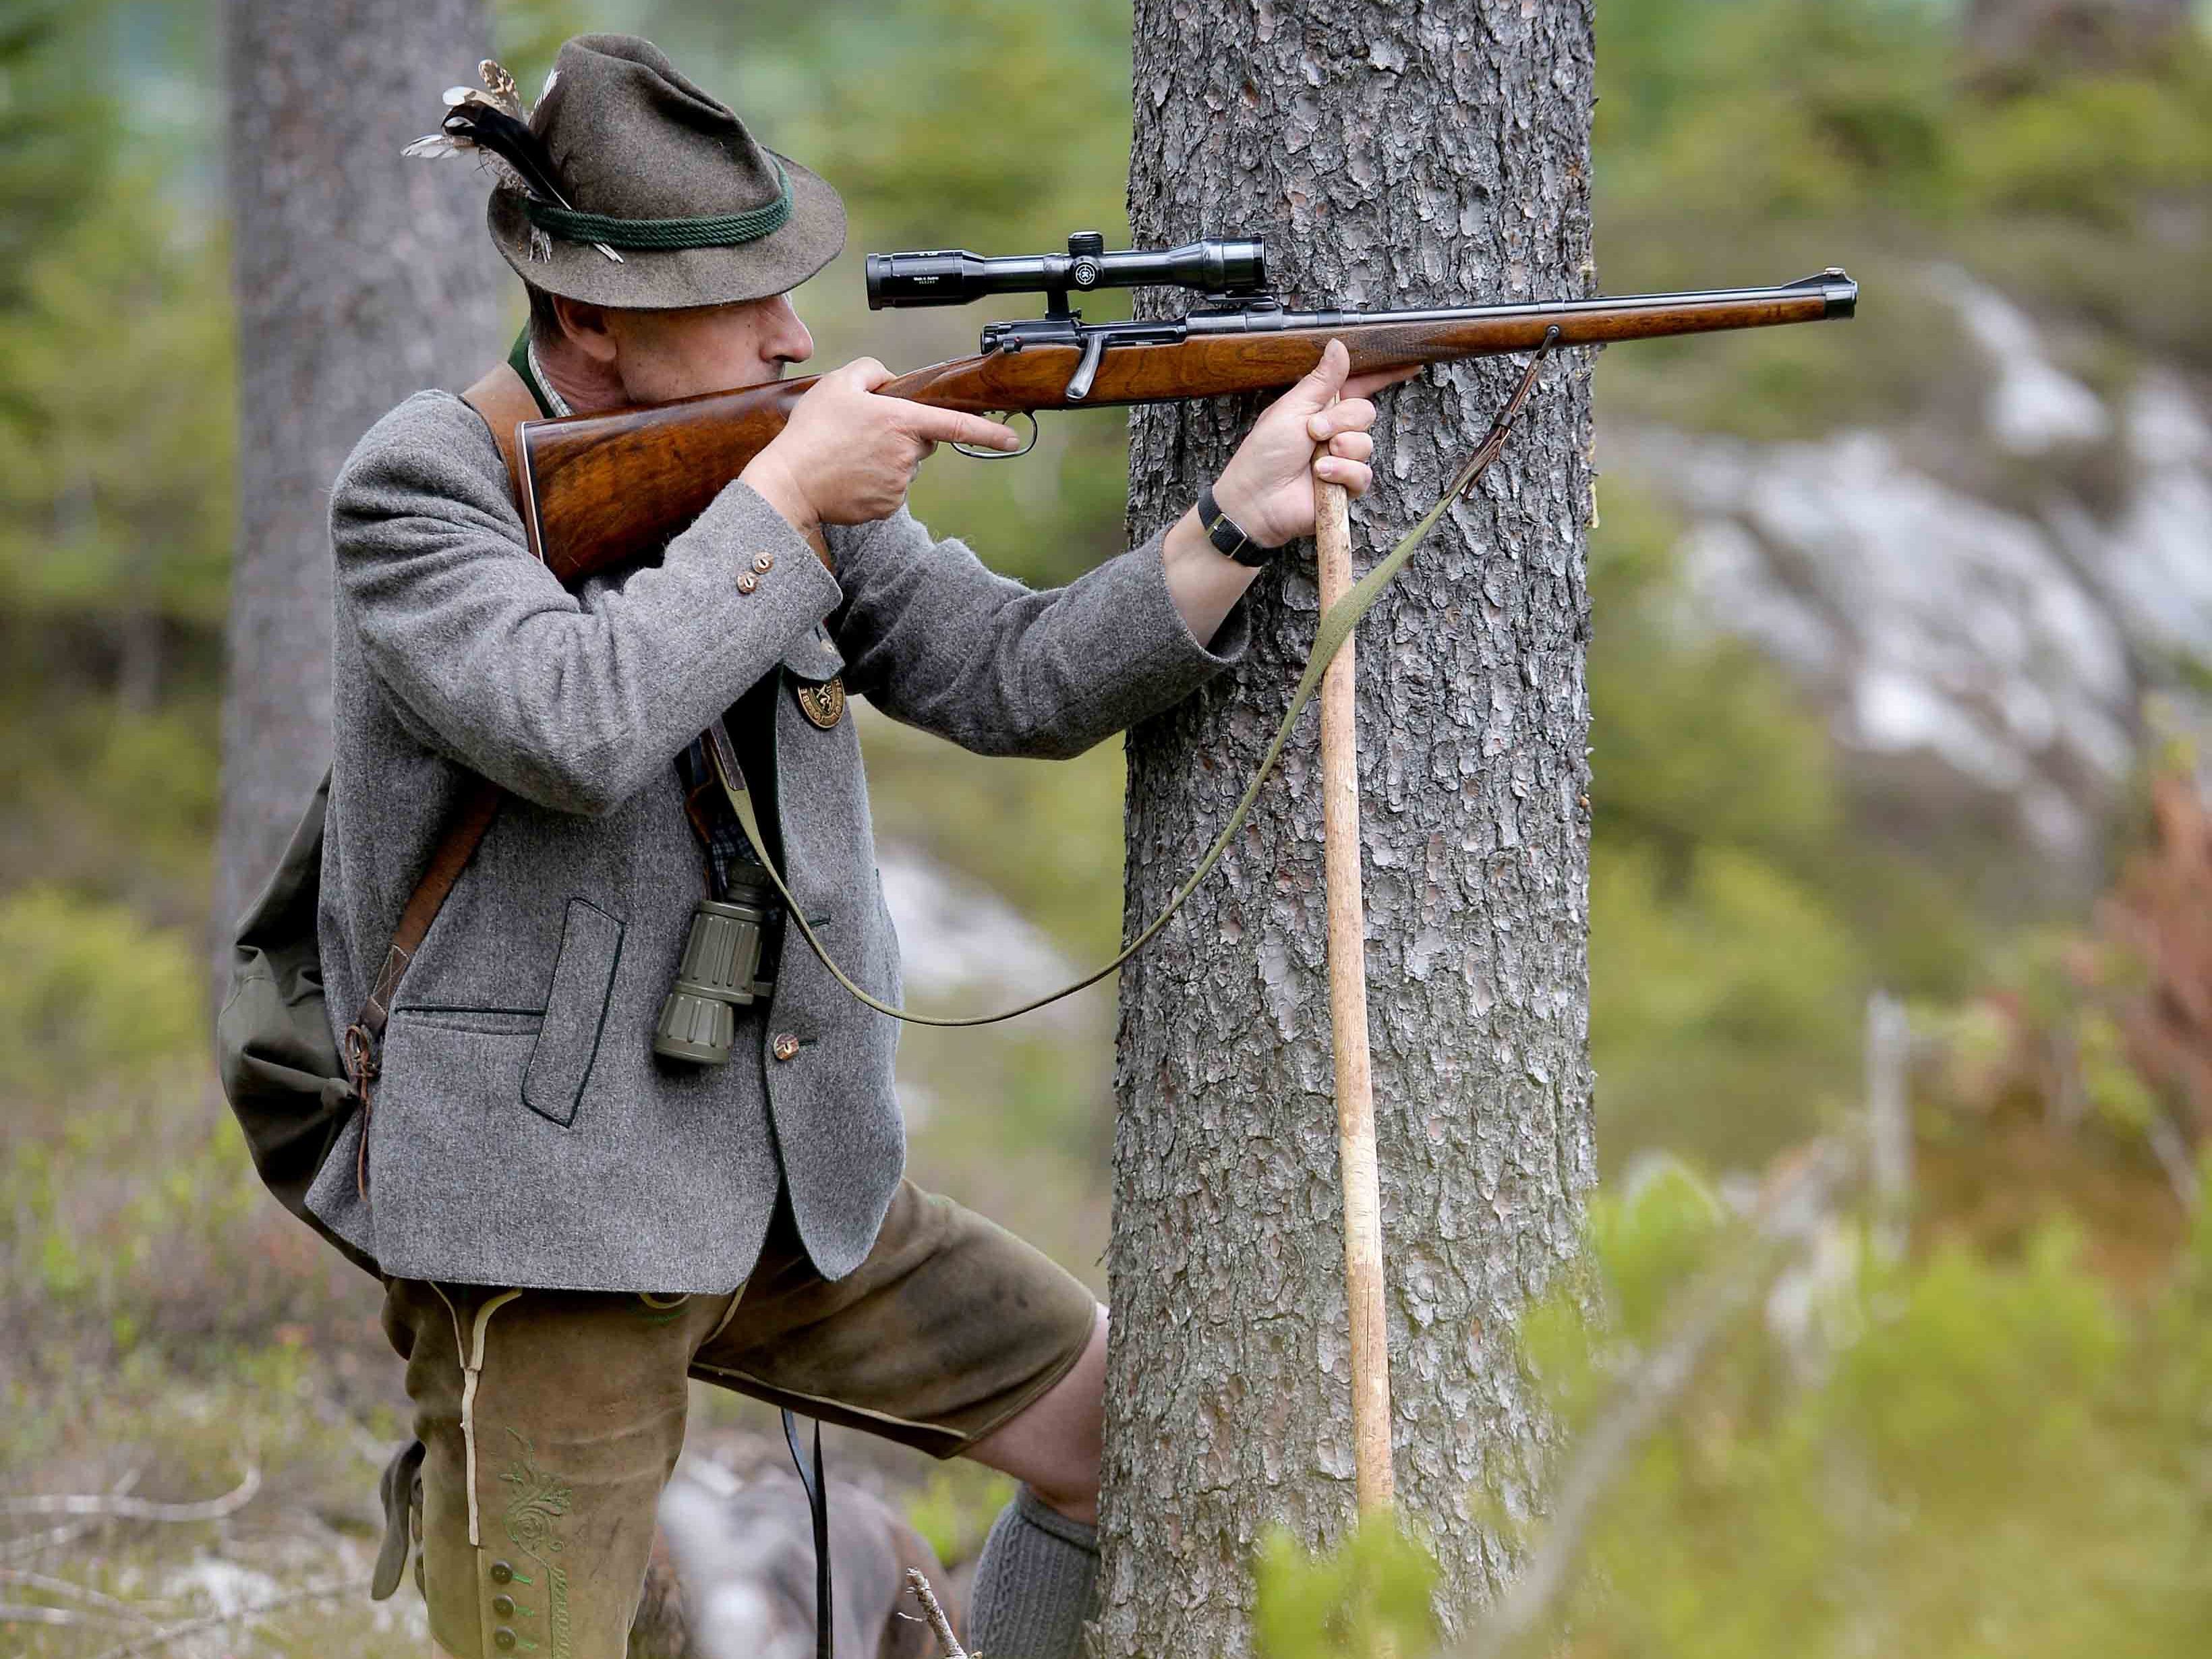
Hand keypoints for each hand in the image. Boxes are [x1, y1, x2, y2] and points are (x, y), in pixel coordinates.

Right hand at [739, 358, 1021, 536]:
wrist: (789, 483)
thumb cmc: (812, 432)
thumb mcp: (837, 383)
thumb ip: (872, 370)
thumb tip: (891, 380)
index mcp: (900, 422)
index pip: (954, 425)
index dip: (987, 431)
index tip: (1013, 438)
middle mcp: (906, 456)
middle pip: (923, 442)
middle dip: (904, 435)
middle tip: (865, 433)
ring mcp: (899, 485)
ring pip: (906, 467)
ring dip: (887, 460)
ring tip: (850, 456)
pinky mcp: (888, 507)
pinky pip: (892, 490)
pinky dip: (877, 483)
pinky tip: (851, 476)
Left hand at [1207, 340, 1412, 548]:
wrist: (1257, 499)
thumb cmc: (1265, 453)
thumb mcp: (1292, 408)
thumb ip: (1322, 380)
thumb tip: (1338, 345)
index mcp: (1322, 407)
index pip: (1360, 385)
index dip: (1384, 376)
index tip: (1411, 365)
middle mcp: (1336, 432)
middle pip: (1365, 412)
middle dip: (1342, 420)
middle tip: (1314, 431)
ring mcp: (1343, 460)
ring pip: (1366, 444)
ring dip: (1340, 449)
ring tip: (1315, 460)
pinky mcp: (1347, 486)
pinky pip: (1363, 473)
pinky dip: (1342, 472)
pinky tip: (1322, 476)